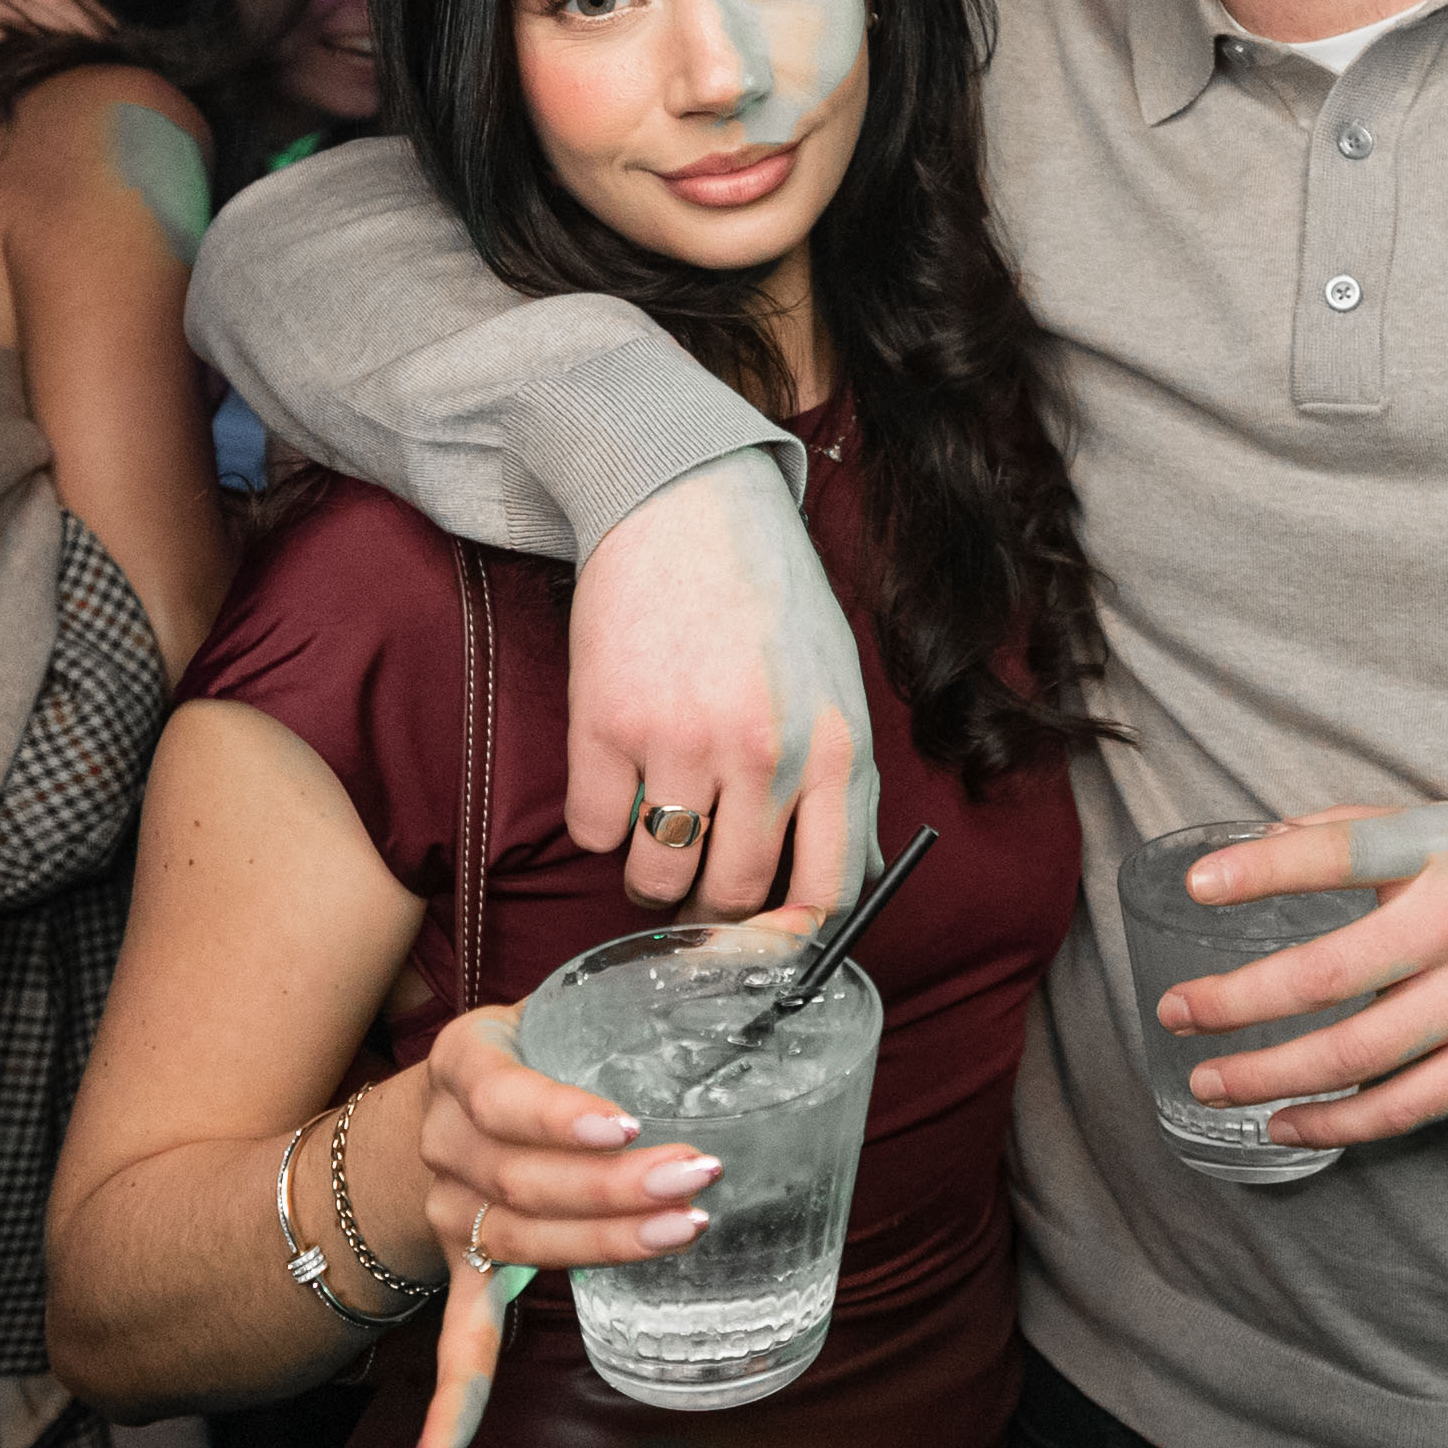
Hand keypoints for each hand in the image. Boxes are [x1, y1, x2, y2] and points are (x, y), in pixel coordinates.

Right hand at [380, 983, 761, 1447]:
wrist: (424, 1117)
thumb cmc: (532, 1050)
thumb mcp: (576, 997)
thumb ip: (690, 967)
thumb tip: (808, 925)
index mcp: (470, 1060)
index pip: (504, 1088)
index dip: (558, 1110)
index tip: (625, 1120)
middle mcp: (449, 1138)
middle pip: (525, 1176)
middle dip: (614, 1184)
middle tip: (698, 1178)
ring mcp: (456, 1213)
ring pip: (519, 1240)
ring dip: (597, 1248)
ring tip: (681, 1234)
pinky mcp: (465, 1269)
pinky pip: (457, 1337)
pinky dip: (456, 1398)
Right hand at [566, 449, 871, 919]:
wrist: (685, 506)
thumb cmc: (767, 601)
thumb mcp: (837, 690)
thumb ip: (844, 787)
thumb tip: (854, 883)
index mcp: (835, 750)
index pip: (828, 893)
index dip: (791, 937)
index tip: (765, 941)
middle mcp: (765, 755)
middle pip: (732, 897)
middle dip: (708, 907)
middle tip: (693, 883)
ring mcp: (683, 742)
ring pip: (655, 878)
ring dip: (648, 874)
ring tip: (653, 831)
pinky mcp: (608, 725)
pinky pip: (593, 831)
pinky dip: (599, 821)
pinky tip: (615, 776)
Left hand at [1158, 798, 1447, 1148]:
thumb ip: (1371, 831)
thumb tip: (1267, 838)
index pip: (1342, 854)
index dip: (1264, 869)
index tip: (1195, 884)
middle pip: (1330, 969)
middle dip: (1239, 998)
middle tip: (1175, 1010)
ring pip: (1359, 1050)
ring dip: (1271, 1072)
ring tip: (1208, 1081)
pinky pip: (1409, 1102)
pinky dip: (1341, 1121)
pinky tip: (1287, 1124)